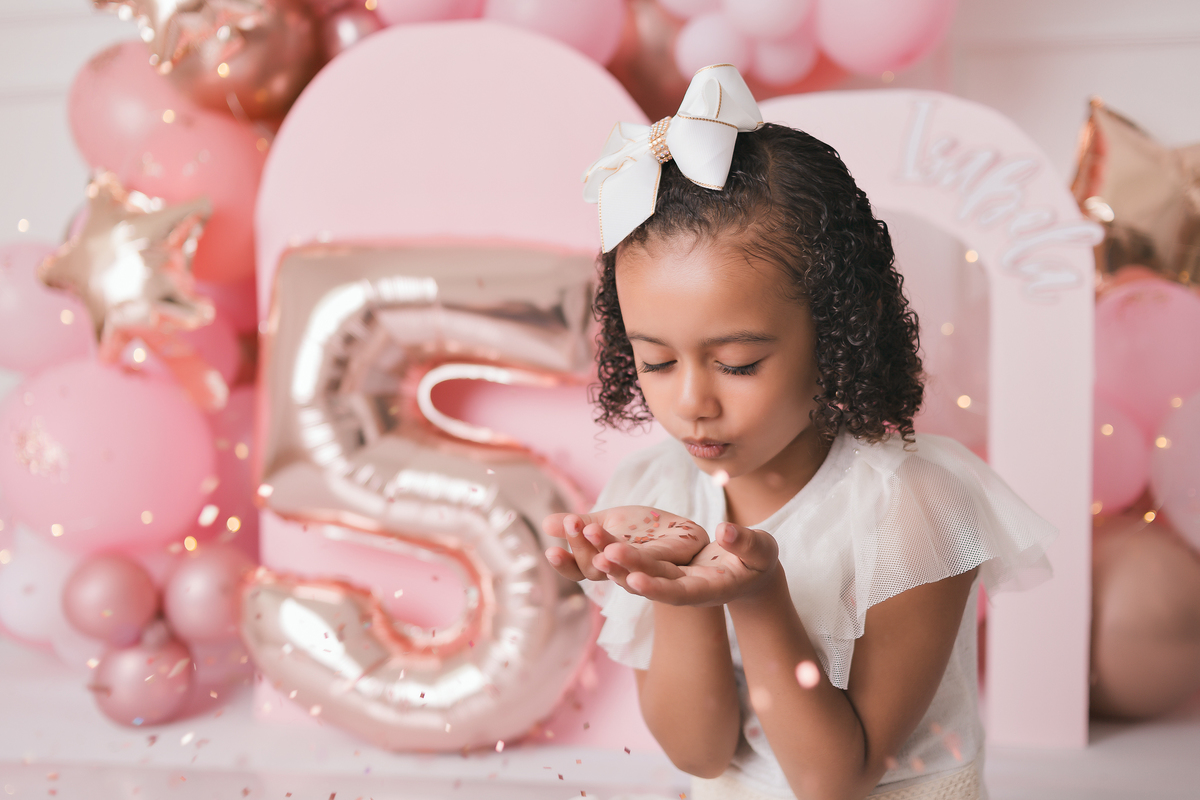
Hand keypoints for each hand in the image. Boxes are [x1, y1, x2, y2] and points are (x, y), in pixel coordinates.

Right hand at [542, 506, 708, 581]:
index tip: (550, 549)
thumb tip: (544, 524)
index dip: (565, 564)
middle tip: (575, 523)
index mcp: (605, 564)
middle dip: (583, 547)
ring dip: (609, 556)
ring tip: (595, 540)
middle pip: (596, 570)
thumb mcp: (609, 521)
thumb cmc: (644, 529)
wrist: (685, 531)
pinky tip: (622, 548)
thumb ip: (581, 524)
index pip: (579, 570)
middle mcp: (623, 574)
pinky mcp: (675, 565)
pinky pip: (655, 565)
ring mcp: (649, 573)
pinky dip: (638, 559)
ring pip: (624, 571)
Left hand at [597, 522, 779, 606]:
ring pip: (635, 571)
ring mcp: (669, 579)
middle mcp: (682, 589)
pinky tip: (589, 534)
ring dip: (610, 559)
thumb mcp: (761, 551)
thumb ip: (746, 543)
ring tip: (588, 538)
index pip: (680, 592)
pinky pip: (632, 562)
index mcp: (708, 589)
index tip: (636, 580)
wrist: (746, 572)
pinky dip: (610, 551)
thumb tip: (725, 531)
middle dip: (626, 569)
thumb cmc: (758, 560)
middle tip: (603, 554)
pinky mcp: (660, 568)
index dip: (658, 588)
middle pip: (650, 581)